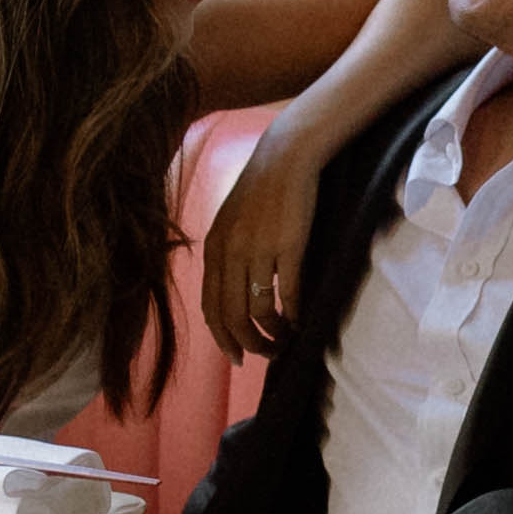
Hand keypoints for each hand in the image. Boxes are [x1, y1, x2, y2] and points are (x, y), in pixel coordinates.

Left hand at [203, 131, 330, 354]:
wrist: (285, 157)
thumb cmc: (262, 189)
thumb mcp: (232, 223)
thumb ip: (228, 255)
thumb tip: (235, 292)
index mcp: (214, 250)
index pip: (211, 308)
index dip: (223, 338)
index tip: (237, 356)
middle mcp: (230, 253)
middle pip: (233, 316)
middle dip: (250, 344)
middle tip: (267, 354)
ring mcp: (258, 250)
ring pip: (260, 310)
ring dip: (274, 334)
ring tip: (286, 340)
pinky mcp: (288, 246)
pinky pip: (288, 293)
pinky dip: (294, 314)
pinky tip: (301, 321)